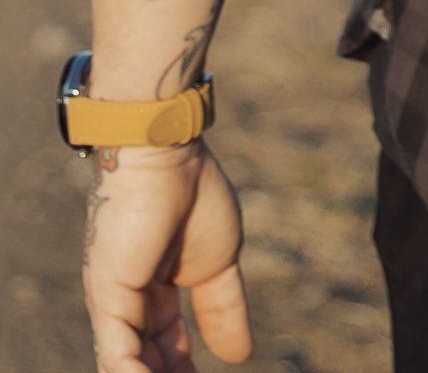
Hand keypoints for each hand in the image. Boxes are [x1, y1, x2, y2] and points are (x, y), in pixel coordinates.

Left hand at [81, 142, 251, 372]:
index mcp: (152, 292)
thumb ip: (223, 309)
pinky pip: (118, 358)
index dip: (182, 372)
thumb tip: (240, 357)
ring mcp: (114, 304)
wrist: (167, 156)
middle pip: (144, 362)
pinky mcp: (108, 301)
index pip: (163, 348)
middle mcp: (127, 303)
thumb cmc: (194, 195)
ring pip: (128, 367)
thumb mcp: (219, 263)